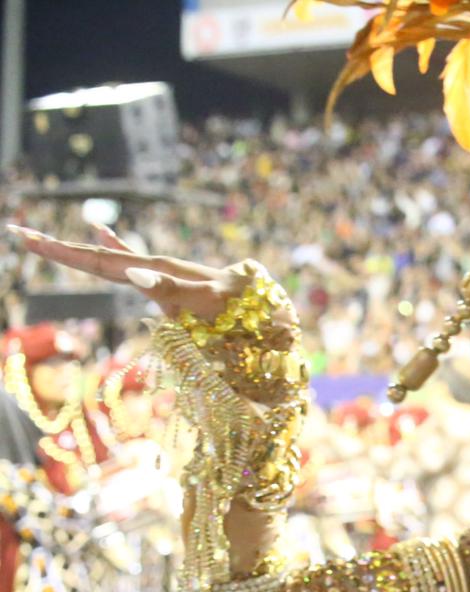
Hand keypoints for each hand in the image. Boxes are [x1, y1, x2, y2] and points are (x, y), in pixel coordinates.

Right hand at [8, 223, 247, 320]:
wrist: (268, 306)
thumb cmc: (241, 306)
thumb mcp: (207, 297)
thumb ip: (171, 286)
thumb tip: (131, 271)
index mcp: (155, 271)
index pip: (99, 260)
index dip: (62, 251)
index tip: (26, 237)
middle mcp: (154, 268)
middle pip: (96, 257)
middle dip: (59, 247)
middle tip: (19, 233)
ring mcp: (161, 273)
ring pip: (109, 258)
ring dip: (77, 249)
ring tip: (42, 238)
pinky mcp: (170, 280)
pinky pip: (133, 261)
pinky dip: (114, 246)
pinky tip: (100, 231)